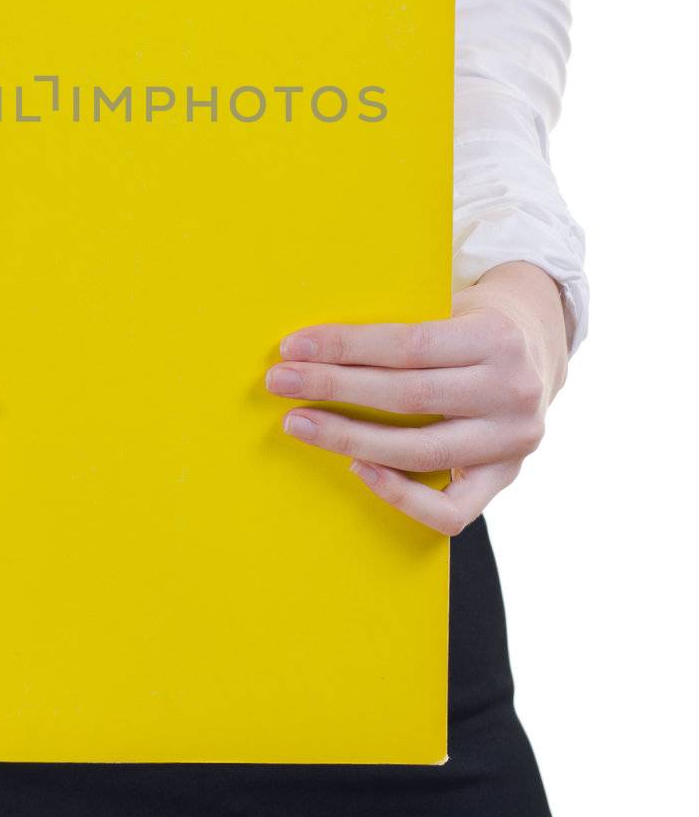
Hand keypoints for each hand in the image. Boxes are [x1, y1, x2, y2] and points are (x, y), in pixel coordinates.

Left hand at [265, 262, 567, 535]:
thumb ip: (405, 329)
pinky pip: (449, 510)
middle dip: (333, 387)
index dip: (346, 346)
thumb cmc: (471, 322)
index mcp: (497, 338)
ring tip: (299, 424)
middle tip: (279, 382)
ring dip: (347, 439)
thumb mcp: (452, 305)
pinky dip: (398, 494)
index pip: (408, 345)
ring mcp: (512, 442)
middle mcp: (512, 391)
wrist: (538, 346)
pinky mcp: (505, 477)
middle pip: (408, 396)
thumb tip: (316, 344)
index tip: (294, 347)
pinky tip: (357, 468)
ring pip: (419, 451)